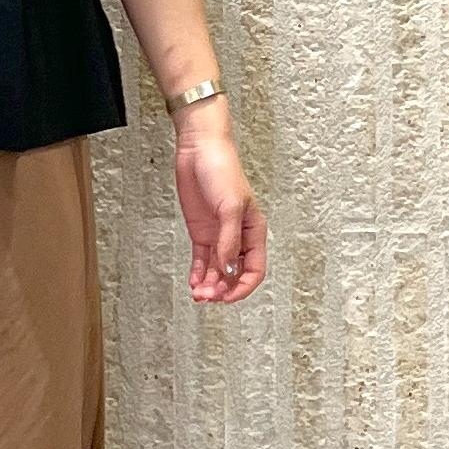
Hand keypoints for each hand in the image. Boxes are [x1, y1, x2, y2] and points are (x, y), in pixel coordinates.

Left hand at [172, 97, 267, 304]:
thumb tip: (227, 270)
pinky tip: (193, 284)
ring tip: (197, 294)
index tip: (226, 298)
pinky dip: (198, 275)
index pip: (254, 269)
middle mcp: (238, 237)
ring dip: (208, 286)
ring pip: (217, 271)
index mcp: (254, 230)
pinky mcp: (202, 233)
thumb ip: (229, 241)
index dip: (242, 288)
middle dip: (222, 290)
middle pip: (234, 275)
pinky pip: (202, 262)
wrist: (199, 150)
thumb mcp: (230, 206)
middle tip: (207, 296)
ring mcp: (219, 236)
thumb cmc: (222, 169)